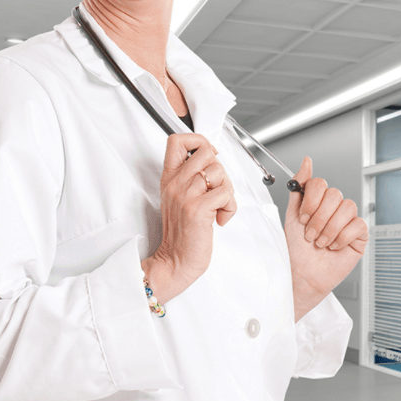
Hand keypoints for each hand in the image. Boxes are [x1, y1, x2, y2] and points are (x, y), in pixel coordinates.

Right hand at [143, 133, 236, 304]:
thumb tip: (211, 159)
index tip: (208, 155)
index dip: (198, 140)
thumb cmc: (182, 232)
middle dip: (219, 168)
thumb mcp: (179, 198)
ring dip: (227, 190)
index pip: (177, 141)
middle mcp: (176, 184)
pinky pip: (225, 193)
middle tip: (216, 188)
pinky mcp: (197, 209)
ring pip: (219, 172)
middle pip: (206, 152)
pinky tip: (220, 217)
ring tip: (218, 205)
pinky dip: (230, 207)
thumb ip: (191, 177)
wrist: (175, 260)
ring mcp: (185, 196)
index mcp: (170, 178)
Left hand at [285, 157, 367, 320]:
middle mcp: (334, 208)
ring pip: (347, 207)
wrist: (302, 275)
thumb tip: (307, 161)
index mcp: (318, 201)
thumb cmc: (296, 249)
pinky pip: (358, 225)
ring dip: (329, 229)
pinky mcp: (359, 235)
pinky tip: (334, 246)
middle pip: (335, 194)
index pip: (321, 183)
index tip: (303, 217)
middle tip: (310, 234)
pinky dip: (342, 237)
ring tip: (321, 243)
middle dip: (319, 218)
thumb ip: (300, 187)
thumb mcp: (292, 215)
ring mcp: (348, 220)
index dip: (312, 200)